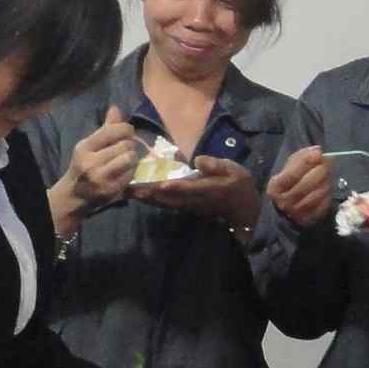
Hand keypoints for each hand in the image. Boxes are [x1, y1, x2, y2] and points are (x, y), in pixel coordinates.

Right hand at [67, 107, 141, 205]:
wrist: (74, 195)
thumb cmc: (84, 166)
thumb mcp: (89, 146)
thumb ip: (105, 128)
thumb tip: (116, 108)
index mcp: (84, 147)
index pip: (112, 131)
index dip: (125, 129)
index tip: (127, 132)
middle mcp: (91, 162)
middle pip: (125, 145)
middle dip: (129, 144)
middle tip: (127, 148)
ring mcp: (101, 177)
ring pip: (130, 158)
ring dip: (133, 157)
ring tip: (127, 159)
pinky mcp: (111, 189)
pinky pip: (131, 173)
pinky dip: (132, 170)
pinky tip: (125, 171)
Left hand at [136, 157, 259, 230]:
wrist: (241, 207)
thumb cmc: (237, 184)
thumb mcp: (233, 170)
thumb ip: (216, 166)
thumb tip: (198, 160)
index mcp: (206, 189)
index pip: (188, 188)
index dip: (174, 186)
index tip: (160, 184)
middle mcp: (193, 200)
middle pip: (168, 198)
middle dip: (149, 193)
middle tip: (129, 188)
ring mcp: (187, 205)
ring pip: (163, 203)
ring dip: (145, 198)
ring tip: (126, 191)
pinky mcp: (183, 206)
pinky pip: (164, 204)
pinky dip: (150, 200)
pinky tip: (137, 194)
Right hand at [265, 144, 337, 228]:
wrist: (287, 208)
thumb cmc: (289, 183)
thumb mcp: (288, 168)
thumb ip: (302, 157)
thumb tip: (317, 151)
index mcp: (275, 187)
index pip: (292, 174)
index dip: (307, 162)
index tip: (319, 153)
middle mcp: (284, 202)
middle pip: (307, 184)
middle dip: (320, 170)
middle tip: (327, 162)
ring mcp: (297, 213)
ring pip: (318, 194)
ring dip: (326, 181)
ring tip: (327, 174)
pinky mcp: (310, 219)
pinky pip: (324, 204)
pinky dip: (328, 194)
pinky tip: (327, 187)